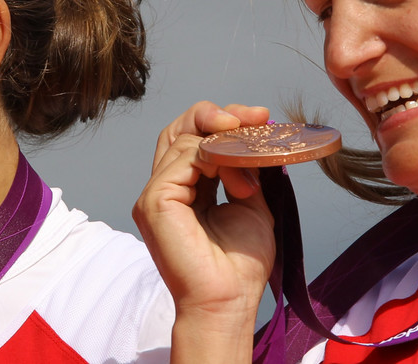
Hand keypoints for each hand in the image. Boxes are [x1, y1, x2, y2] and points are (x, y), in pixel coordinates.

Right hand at [133, 101, 274, 361]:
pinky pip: (181, 159)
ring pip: (182, 139)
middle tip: (255, 117)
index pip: (194, 138)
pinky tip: (237, 176)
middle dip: (217, 115)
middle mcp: (166, 187)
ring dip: (225, 143)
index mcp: (185, 188)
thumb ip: (246, 171)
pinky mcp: (155, 201)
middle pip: (179, 129)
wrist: (228, 301)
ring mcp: (156, 193)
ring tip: (251, 168)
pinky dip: (212, 157)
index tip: (262, 118)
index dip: (225, 123)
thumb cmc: (239, 266)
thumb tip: (253, 141)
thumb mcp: (252, 205)